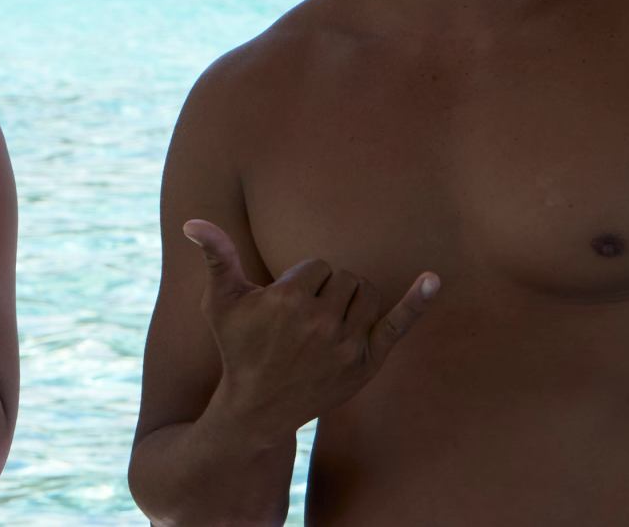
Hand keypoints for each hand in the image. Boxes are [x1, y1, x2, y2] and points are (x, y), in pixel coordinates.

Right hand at [185, 220, 437, 440]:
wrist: (258, 407)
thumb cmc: (237, 347)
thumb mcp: (221, 302)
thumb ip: (216, 257)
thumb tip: (194, 222)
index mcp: (288, 299)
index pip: (318, 265)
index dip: (302, 283)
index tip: (285, 308)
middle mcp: (321, 321)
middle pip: (345, 277)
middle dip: (326, 291)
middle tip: (304, 321)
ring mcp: (347, 344)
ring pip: (367, 294)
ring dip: (351, 302)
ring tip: (327, 325)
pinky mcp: (366, 362)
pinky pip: (398, 324)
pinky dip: (417, 301)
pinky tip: (434, 279)